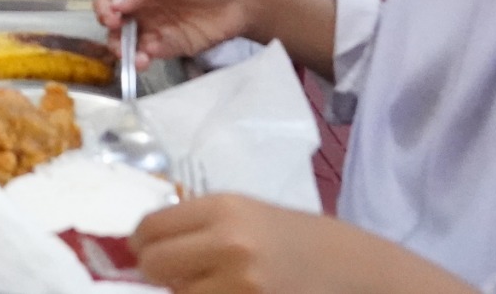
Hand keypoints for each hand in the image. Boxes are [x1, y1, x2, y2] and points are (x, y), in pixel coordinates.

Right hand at [104, 0, 265, 68]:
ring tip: (135, 56)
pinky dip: (144, 58)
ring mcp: (156, 30)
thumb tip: (115, 5)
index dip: (104, 7)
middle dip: (111, 33)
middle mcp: (144, 10)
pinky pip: (149, 55)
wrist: (243, 0)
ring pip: (128, 44)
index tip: (111, 15)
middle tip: (119, 34)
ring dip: (124, 51)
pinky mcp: (171, 48)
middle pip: (115, 25)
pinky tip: (149, 56)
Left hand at [132, 196, 473, 293]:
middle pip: (153, 265)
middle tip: (178, 276)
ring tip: (213, 286)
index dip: (142, 245)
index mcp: (223, 209)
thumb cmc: (297, 239)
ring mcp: (240, 286)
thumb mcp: (247, 215)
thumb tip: (141, 246)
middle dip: (157, 274)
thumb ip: (197, 226)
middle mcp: (228, 245)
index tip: (148, 253)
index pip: (149, 229)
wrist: (355, 271)